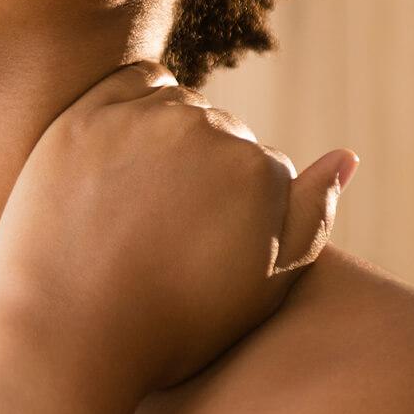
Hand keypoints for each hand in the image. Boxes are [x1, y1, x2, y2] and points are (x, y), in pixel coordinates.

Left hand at [0, 60, 357, 410]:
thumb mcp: (265, 286)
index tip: (202, 240)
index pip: (264, 167)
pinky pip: (129, 83)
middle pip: (222, 132)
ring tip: (140, 192)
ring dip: (169, 132)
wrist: (69, 330)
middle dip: (204, 167)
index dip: (236, 207)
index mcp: (256, 169)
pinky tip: (122, 147)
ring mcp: (140, 117)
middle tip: (166, 221)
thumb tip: (345, 156)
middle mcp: (205, 130)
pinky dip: (134, 104)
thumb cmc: (171, 321)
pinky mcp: (86, 113)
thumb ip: (311, 217)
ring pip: (178, 104)